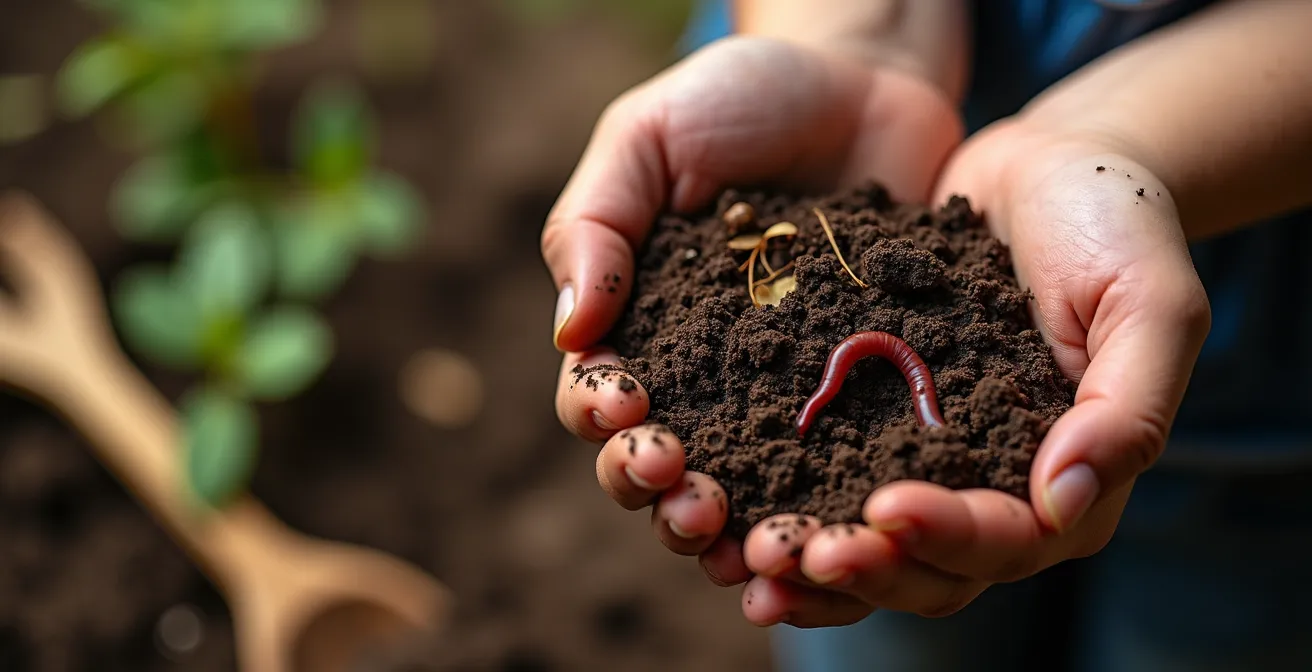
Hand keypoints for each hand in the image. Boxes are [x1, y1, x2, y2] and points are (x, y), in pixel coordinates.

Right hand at [542, 36, 961, 578]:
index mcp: (638, 327)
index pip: (597, 398)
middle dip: (660, 493)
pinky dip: (820, 515)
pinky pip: (833, 472)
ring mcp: (780, 394)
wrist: (866, 80)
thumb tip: (573, 333)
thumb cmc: (740, 97)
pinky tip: (828, 539)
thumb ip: (596, 223)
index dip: (602, 418)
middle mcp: (701, 378)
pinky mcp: (857, 396)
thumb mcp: (650, 137)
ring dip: (731, 530)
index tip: (627, 409)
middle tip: (689, 496)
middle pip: (657, 468)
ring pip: (738, 490)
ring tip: (749, 543)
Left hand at [738, 122, 1211, 626]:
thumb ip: (1129, 407)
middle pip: (925, 570)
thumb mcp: (1150, 301)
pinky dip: (779, 503)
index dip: (946, 538)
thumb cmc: (1114, 225)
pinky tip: (717, 498)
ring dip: (806, 564)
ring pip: (866, 545)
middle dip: (860, 570)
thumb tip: (1061, 504)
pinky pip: (820, 481)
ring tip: (741, 556)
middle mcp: (992, 489)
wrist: (1048, 167)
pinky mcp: (871, 421)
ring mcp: (925, 459)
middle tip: (787, 553)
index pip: (1006, 541)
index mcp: (1069, 481)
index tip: (884, 508)